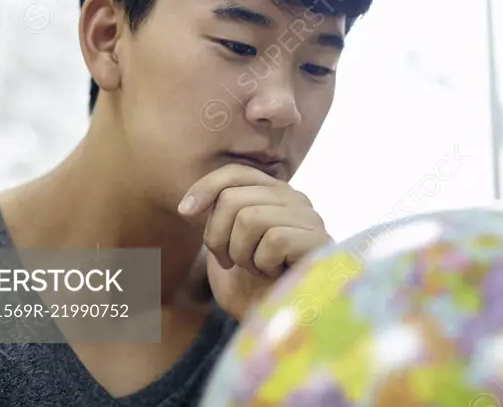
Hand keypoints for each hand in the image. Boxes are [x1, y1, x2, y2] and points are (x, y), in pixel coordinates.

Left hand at [178, 163, 331, 321]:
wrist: (283, 330)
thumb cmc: (255, 291)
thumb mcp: (227, 249)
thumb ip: (218, 219)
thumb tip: (188, 207)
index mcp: (274, 195)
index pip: (235, 173)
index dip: (205, 188)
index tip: (184, 213)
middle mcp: (296, 199)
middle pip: (233, 198)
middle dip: (218, 237)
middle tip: (230, 263)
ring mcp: (310, 218)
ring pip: (249, 218)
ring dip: (242, 254)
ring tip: (256, 269)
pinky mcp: (318, 240)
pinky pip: (273, 240)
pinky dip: (263, 264)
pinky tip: (274, 276)